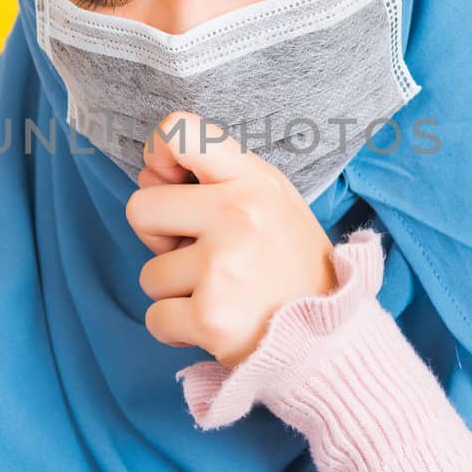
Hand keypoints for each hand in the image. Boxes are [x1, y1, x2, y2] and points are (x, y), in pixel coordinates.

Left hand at [126, 110, 339, 368]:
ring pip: (149, 274)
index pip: (181, 132)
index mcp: (254, 181)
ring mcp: (222, 267)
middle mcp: (237, 216)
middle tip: (203, 258)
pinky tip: (217, 324)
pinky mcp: (210, 317)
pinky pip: (156, 318)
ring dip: (176, 292)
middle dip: (159, 239)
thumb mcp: (272, 203)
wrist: (329, 340)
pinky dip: (177, 328)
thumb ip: (214, 181)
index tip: (167, 179)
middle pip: (141, 209)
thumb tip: (147, 174)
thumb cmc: (290, 267)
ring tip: (224, 295)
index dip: (160, 151)